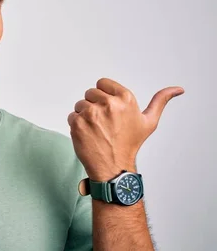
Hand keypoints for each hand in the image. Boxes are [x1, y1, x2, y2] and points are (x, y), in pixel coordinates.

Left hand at [67, 78, 183, 180]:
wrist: (114, 167)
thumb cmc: (130, 144)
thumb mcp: (149, 121)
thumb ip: (160, 101)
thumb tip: (177, 89)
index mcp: (125, 98)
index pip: (102, 83)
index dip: (104, 96)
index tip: (109, 109)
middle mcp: (108, 103)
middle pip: (90, 93)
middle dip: (94, 105)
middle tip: (104, 122)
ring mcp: (91, 113)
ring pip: (80, 104)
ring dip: (84, 115)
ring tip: (97, 129)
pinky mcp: (78, 123)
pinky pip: (72, 116)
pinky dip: (77, 124)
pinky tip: (88, 134)